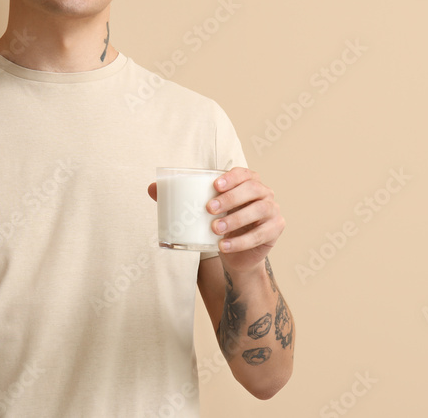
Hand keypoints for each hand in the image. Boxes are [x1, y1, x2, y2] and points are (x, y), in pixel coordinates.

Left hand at [147, 167, 283, 273]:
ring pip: (260, 210)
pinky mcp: (276, 229)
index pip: (244, 172)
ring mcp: (273, 210)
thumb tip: (151, 188)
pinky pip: (262, 234)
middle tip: (209, 209)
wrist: (236, 254)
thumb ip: (179, 198)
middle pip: (253, 189)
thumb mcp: (201, 211)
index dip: (232, 177)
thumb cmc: (218, 224)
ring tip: (215, 229)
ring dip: (237, 219)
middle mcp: (264, 192)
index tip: (214, 185)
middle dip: (231, 198)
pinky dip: (242, 241)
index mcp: (248, 181)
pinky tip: (224, 246)